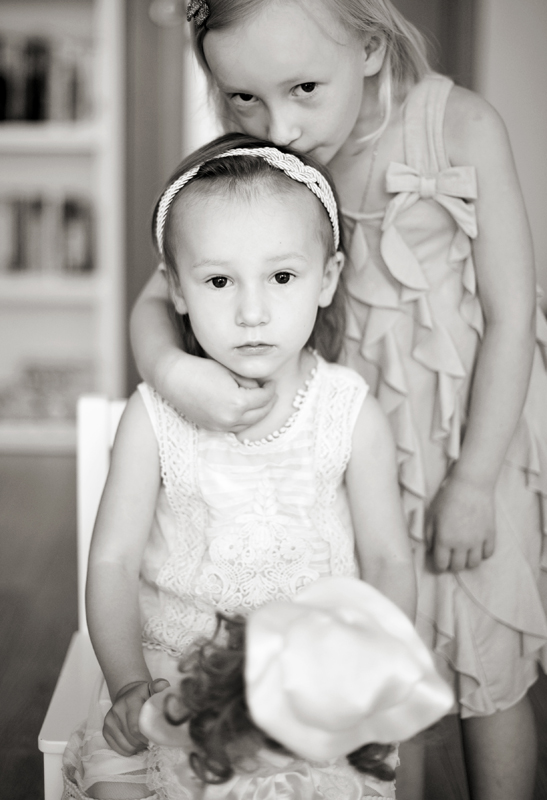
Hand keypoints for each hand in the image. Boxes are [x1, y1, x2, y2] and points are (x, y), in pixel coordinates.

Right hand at [103, 678, 169, 755]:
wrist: (129, 694)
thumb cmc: (145, 695)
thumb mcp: (154, 689)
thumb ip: (161, 687)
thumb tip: (162, 687)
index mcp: (131, 700)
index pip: (136, 727)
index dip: (148, 736)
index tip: (156, 738)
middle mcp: (117, 709)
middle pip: (132, 738)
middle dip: (144, 743)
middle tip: (152, 740)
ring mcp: (109, 720)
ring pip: (126, 746)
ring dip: (137, 747)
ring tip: (144, 740)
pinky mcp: (105, 729)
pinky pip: (118, 749)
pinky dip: (129, 750)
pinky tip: (135, 742)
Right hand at [159, 352, 276, 432]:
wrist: (174, 379)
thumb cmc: (201, 370)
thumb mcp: (230, 372)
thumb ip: (249, 383)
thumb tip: (261, 390)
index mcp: (238, 402)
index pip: (264, 398)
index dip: (271, 389)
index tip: (272, 383)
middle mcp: (231, 418)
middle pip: (260, 414)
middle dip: (268, 403)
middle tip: (271, 393)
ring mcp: (221, 426)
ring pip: (249, 424)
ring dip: (257, 414)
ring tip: (260, 402)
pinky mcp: (212, 428)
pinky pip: (235, 427)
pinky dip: (243, 420)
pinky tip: (245, 411)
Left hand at [426, 476, 495, 572]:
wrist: (471, 484)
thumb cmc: (447, 498)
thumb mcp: (431, 516)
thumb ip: (429, 535)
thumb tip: (430, 550)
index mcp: (445, 539)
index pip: (441, 564)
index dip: (439, 565)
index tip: (439, 561)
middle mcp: (462, 544)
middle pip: (458, 567)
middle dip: (452, 564)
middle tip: (451, 557)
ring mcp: (478, 540)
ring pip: (474, 564)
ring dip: (468, 561)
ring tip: (464, 553)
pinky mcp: (490, 534)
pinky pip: (489, 553)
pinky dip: (483, 553)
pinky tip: (477, 546)